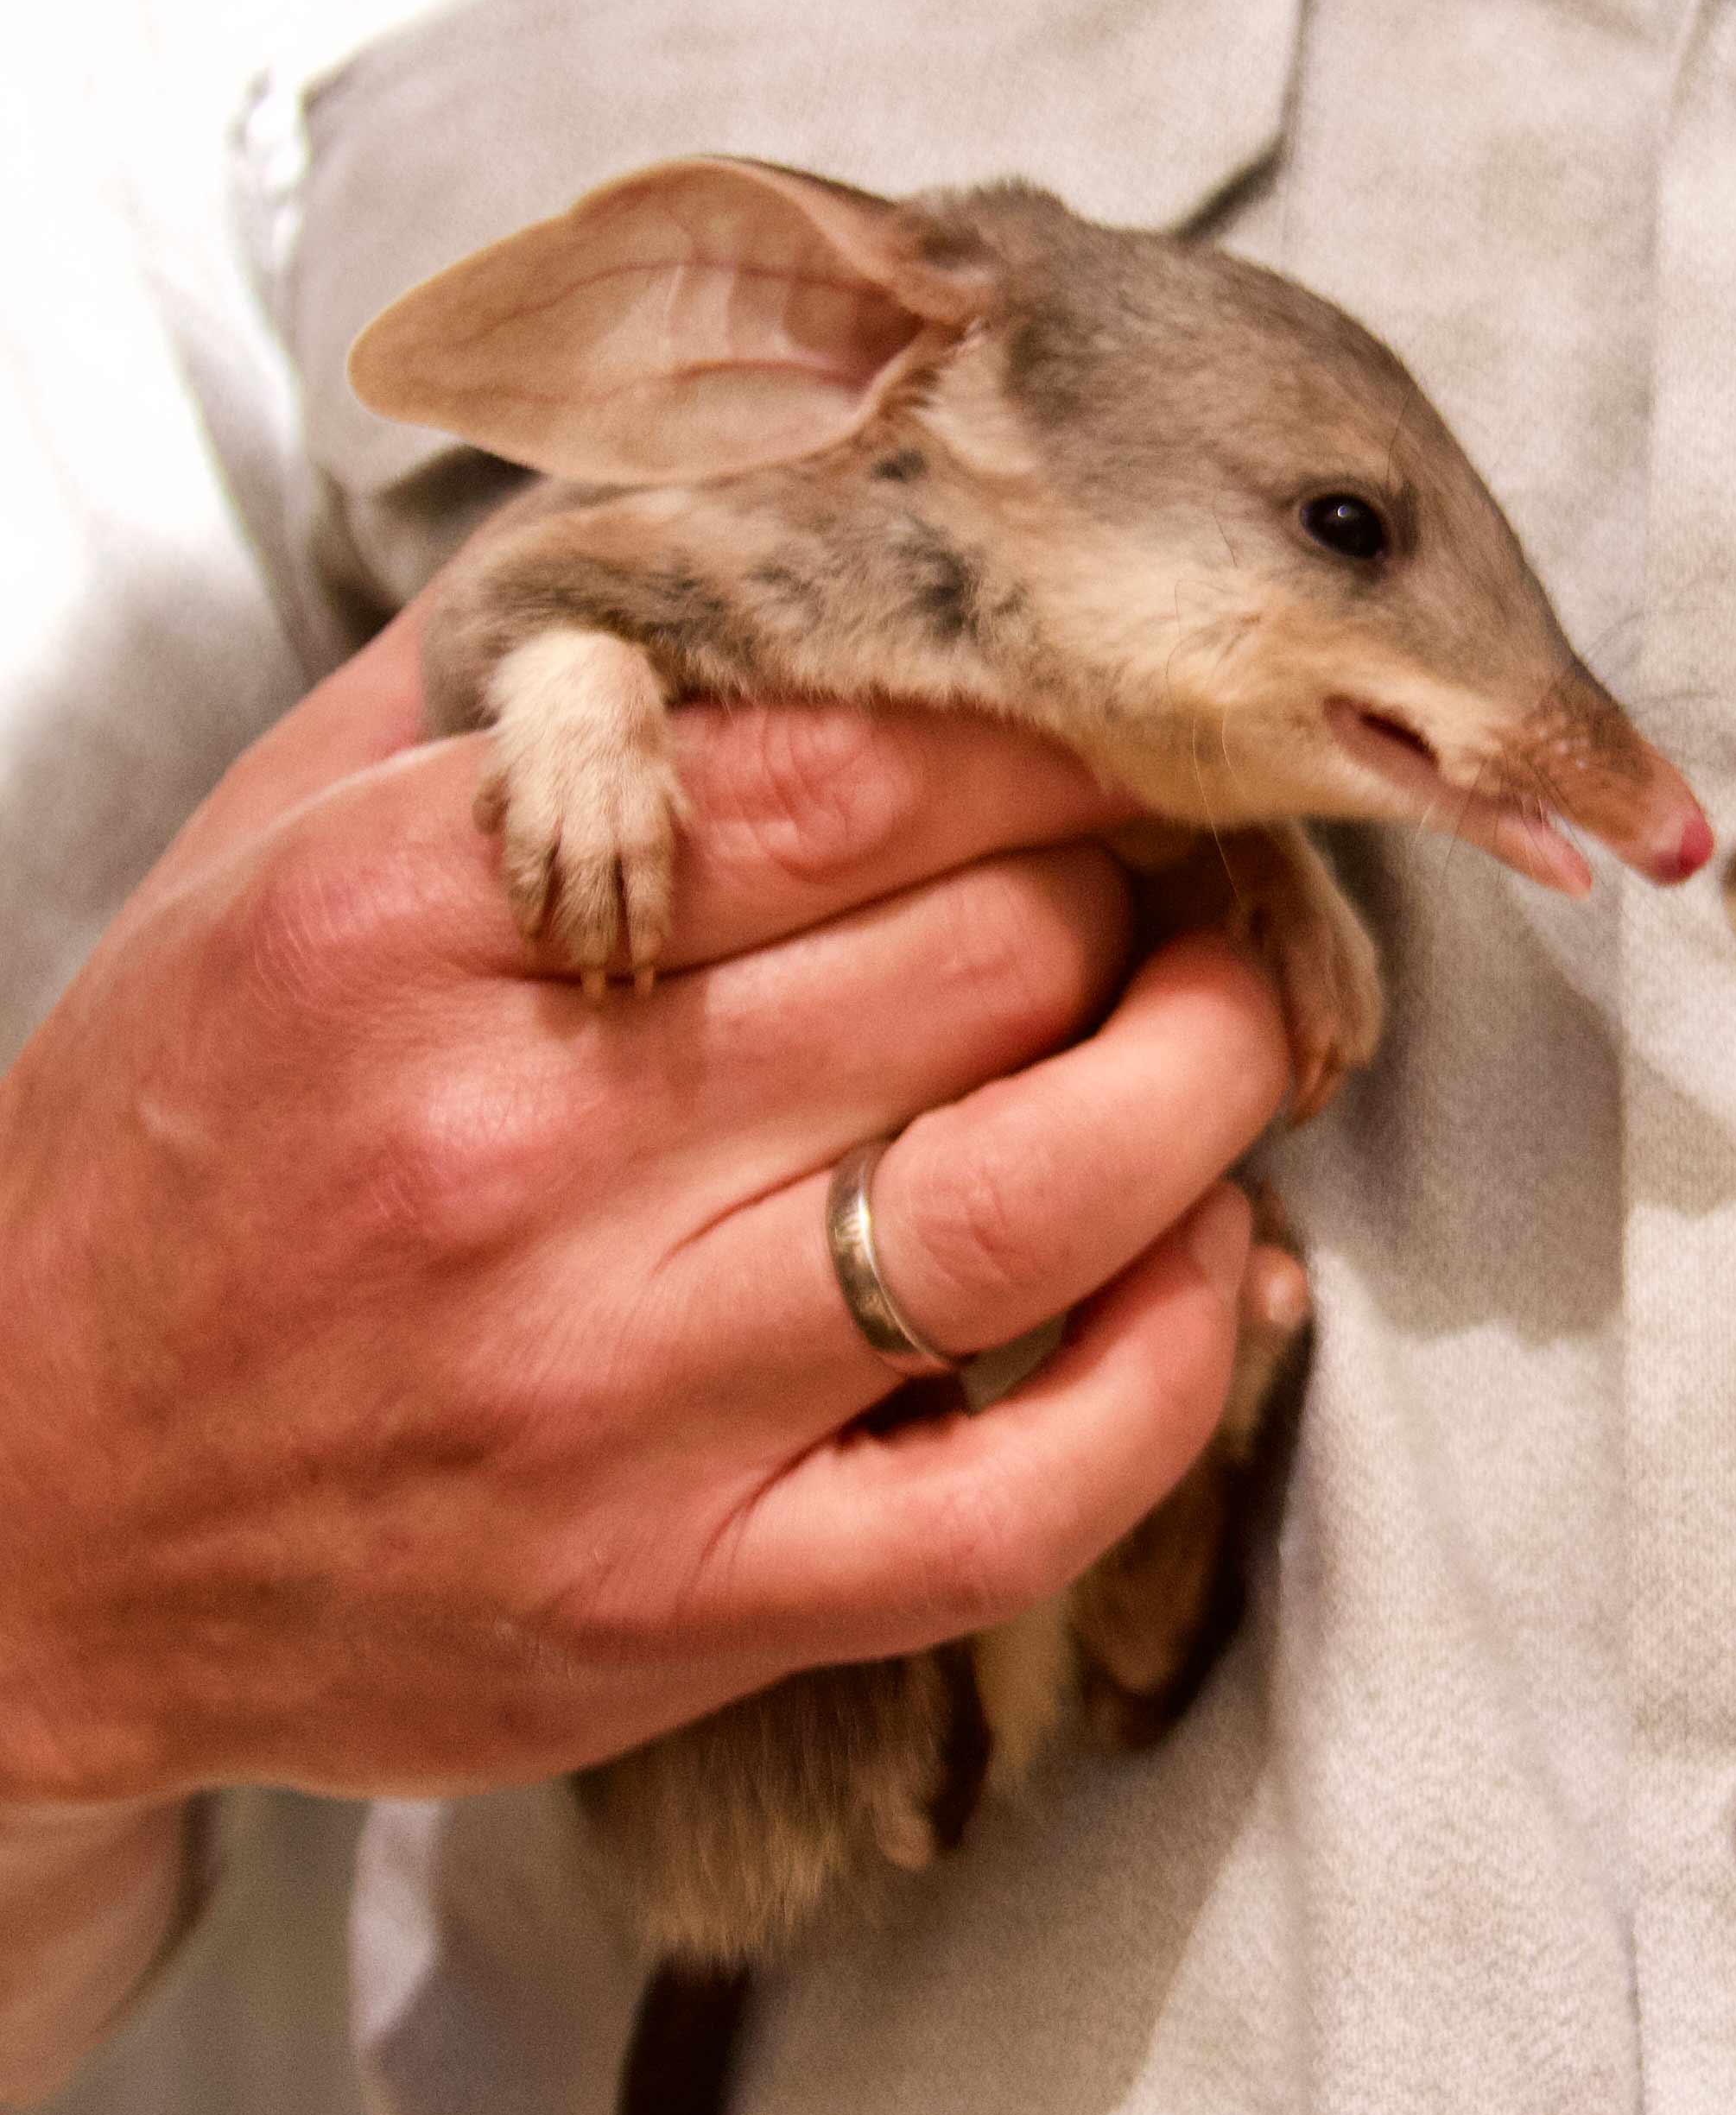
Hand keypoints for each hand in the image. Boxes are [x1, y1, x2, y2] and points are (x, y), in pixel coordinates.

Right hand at [0, 597, 1292, 1824]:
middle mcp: (516, 1155)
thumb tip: (792, 506)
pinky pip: (1026, 1492)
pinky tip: (1211, 1264)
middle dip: (1142, 891)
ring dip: (1212, 1084)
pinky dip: (1179, 1364)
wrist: (4, 1512)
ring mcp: (604, 1404)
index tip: (1123, 727)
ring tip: (1234, 1026)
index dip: (1060, 733)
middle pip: (996, 956)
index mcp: (412, 925)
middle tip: (1174, 876)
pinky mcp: (678, 1608)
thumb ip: (534, 671)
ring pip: (1049, 1192)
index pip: (864, 768)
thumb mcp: (292, 844)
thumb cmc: (189, 1142)